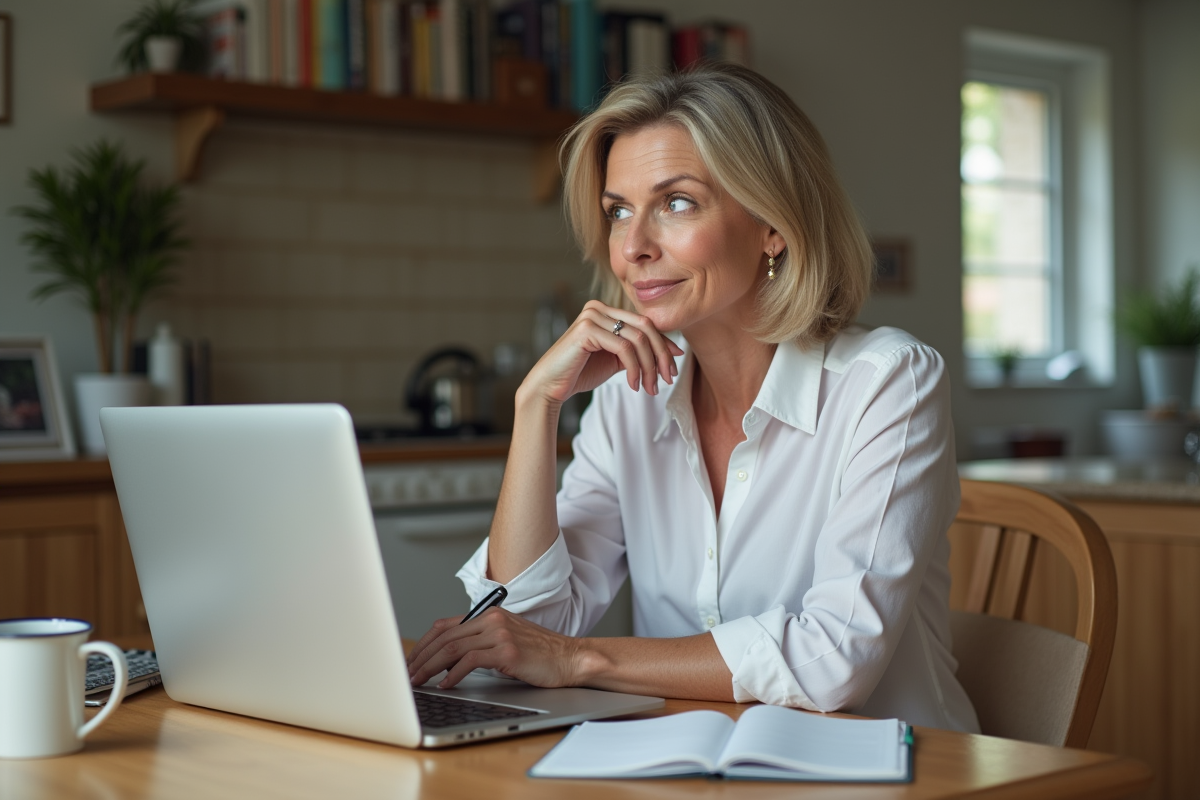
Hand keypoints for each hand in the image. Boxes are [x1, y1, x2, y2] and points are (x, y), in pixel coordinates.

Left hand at [406, 608, 583, 689]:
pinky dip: (453, 674)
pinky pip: (471, 661)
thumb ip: (479, 643)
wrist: (570, 658)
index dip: (423, 644)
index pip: (445, 626)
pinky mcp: (508, 651)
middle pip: (444, 636)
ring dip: (430, 666)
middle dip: (420, 657)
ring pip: (453, 647)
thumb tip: (445, 661)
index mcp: (489, 615)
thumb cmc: (539, 654)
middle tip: (407, 675)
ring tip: (418, 681)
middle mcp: (492, 620)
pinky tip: (446, 685)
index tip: (410, 660)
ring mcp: (500, 634)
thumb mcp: (505, 642)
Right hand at [521, 300, 683, 406]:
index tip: (674, 366)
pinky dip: (635, 369)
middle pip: (645, 327)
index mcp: (605, 311)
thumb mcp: (616, 360)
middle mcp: (598, 308)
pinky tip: (634, 385)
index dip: (664, 344)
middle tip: (667, 379)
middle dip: (661, 355)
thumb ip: (637, 351)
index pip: (644, 323)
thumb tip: (672, 350)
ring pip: (637, 339)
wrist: (550, 387)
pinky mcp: (587, 329)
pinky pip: (624, 348)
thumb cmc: (580, 373)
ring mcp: (592, 316)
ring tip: (651, 388)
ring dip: (649, 367)